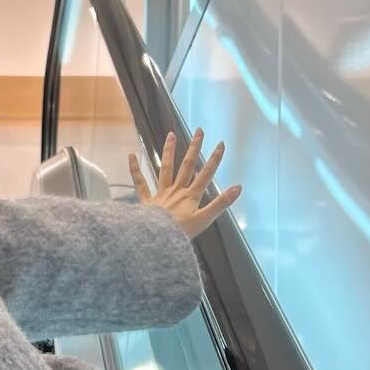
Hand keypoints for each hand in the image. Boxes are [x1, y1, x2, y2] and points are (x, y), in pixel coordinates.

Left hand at [127, 128, 242, 240]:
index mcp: (191, 196)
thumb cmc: (180, 232)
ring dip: (169, 151)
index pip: (206, 174)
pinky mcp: (147, 201)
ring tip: (171, 135)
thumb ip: (221, 203)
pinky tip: (131, 156)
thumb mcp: (205, 219)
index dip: (214, 159)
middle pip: (187, 165)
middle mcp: (176, 190)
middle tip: (199, 131)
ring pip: (166, 168)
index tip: (220, 144)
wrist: (156, 239)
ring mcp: (161, 194)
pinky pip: (140, 183)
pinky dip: (135, 169)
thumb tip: (238, 188)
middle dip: (194, 147)